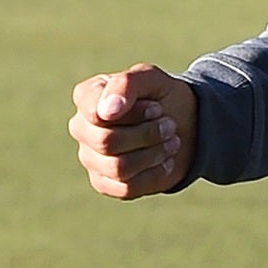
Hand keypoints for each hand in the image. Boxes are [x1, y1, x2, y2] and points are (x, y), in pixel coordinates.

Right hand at [68, 63, 197, 199]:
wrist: (185, 124)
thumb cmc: (162, 97)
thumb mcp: (152, 79)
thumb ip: (127, 84)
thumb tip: (106, 111)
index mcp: (87, 97)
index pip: (95, 112)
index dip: (133, 113)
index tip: (157, 108)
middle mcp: (82, 128)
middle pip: (107, 142)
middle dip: (148, 134)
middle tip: (170, 124)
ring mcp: (90, 158)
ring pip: (118, 168)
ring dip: (154, 153)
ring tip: (171, 140)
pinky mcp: (104, 183)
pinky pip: (126, 188)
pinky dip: (154, 173)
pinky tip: (165, 160)